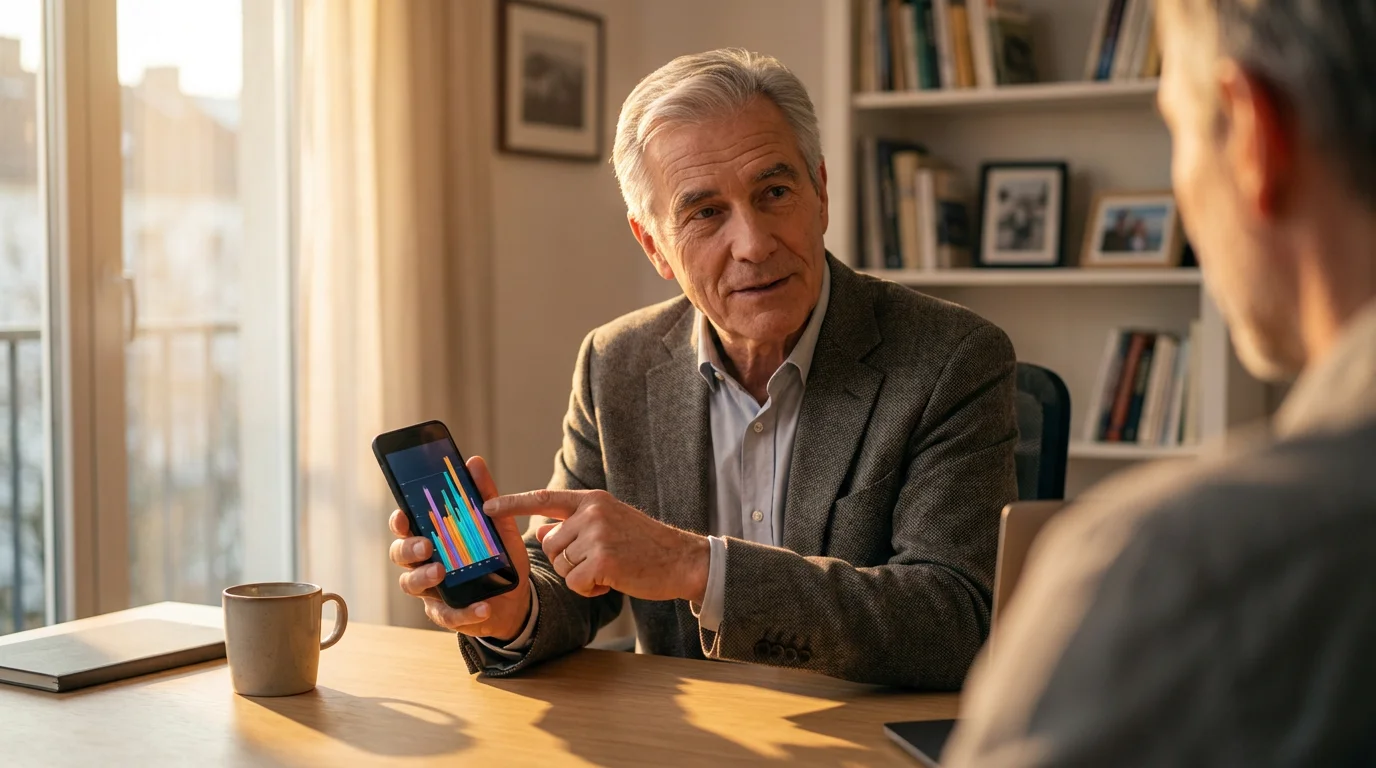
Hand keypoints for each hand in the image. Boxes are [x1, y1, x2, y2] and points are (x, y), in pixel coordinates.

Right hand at [388, 455, 532, 641]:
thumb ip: (485, 494)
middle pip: (400, 554)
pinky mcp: (447, 614)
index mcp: (432, 538)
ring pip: (411, 584)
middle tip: (426, 545)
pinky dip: (465, 612)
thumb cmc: (497, 557)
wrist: (516, 597)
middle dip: (409, 548)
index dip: (399, 521)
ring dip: (424, 577)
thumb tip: (474, 462)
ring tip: (442, 572)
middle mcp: (424, 562)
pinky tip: (483, 606)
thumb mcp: (498, 524)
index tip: (403, 516)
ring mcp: (432, 590)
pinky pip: (447, 616)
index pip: (406, 527)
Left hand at [484, 490, 708, 602]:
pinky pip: (575, 583)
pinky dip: (589, 590)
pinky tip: (611, 582)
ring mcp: (597, 534)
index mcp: (591, 500)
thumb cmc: (644, 545)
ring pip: (562, 566)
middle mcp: (592, 512)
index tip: (485, 506)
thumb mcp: (608, 525)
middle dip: (567, 562)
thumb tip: (541, 531)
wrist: (681, 560)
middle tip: (598, 564)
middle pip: (551, 545)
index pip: (543, 499)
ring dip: (579, 577)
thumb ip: (574, 526)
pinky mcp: (603, 559)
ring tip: (608, 571)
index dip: (511, 503)